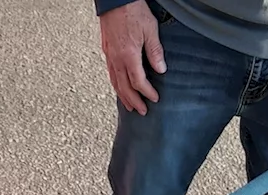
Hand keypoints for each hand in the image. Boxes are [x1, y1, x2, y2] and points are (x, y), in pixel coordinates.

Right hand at [99, 1, 166, 115]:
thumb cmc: (132, 11)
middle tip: (141, 111)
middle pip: (124, 87)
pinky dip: (115, 84)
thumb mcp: (150, 29)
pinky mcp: (107, 51)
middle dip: (134, 101)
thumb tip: (160, 69)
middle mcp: (116, 59)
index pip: (138, 81)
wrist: (115, 0)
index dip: (147, 92)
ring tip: (129, 105)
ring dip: (123, 96)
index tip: (154, 99)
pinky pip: (110, 74)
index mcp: (128, 56)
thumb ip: (155, 51)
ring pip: (115, 82)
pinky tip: (119, 87)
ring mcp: (110, 56)